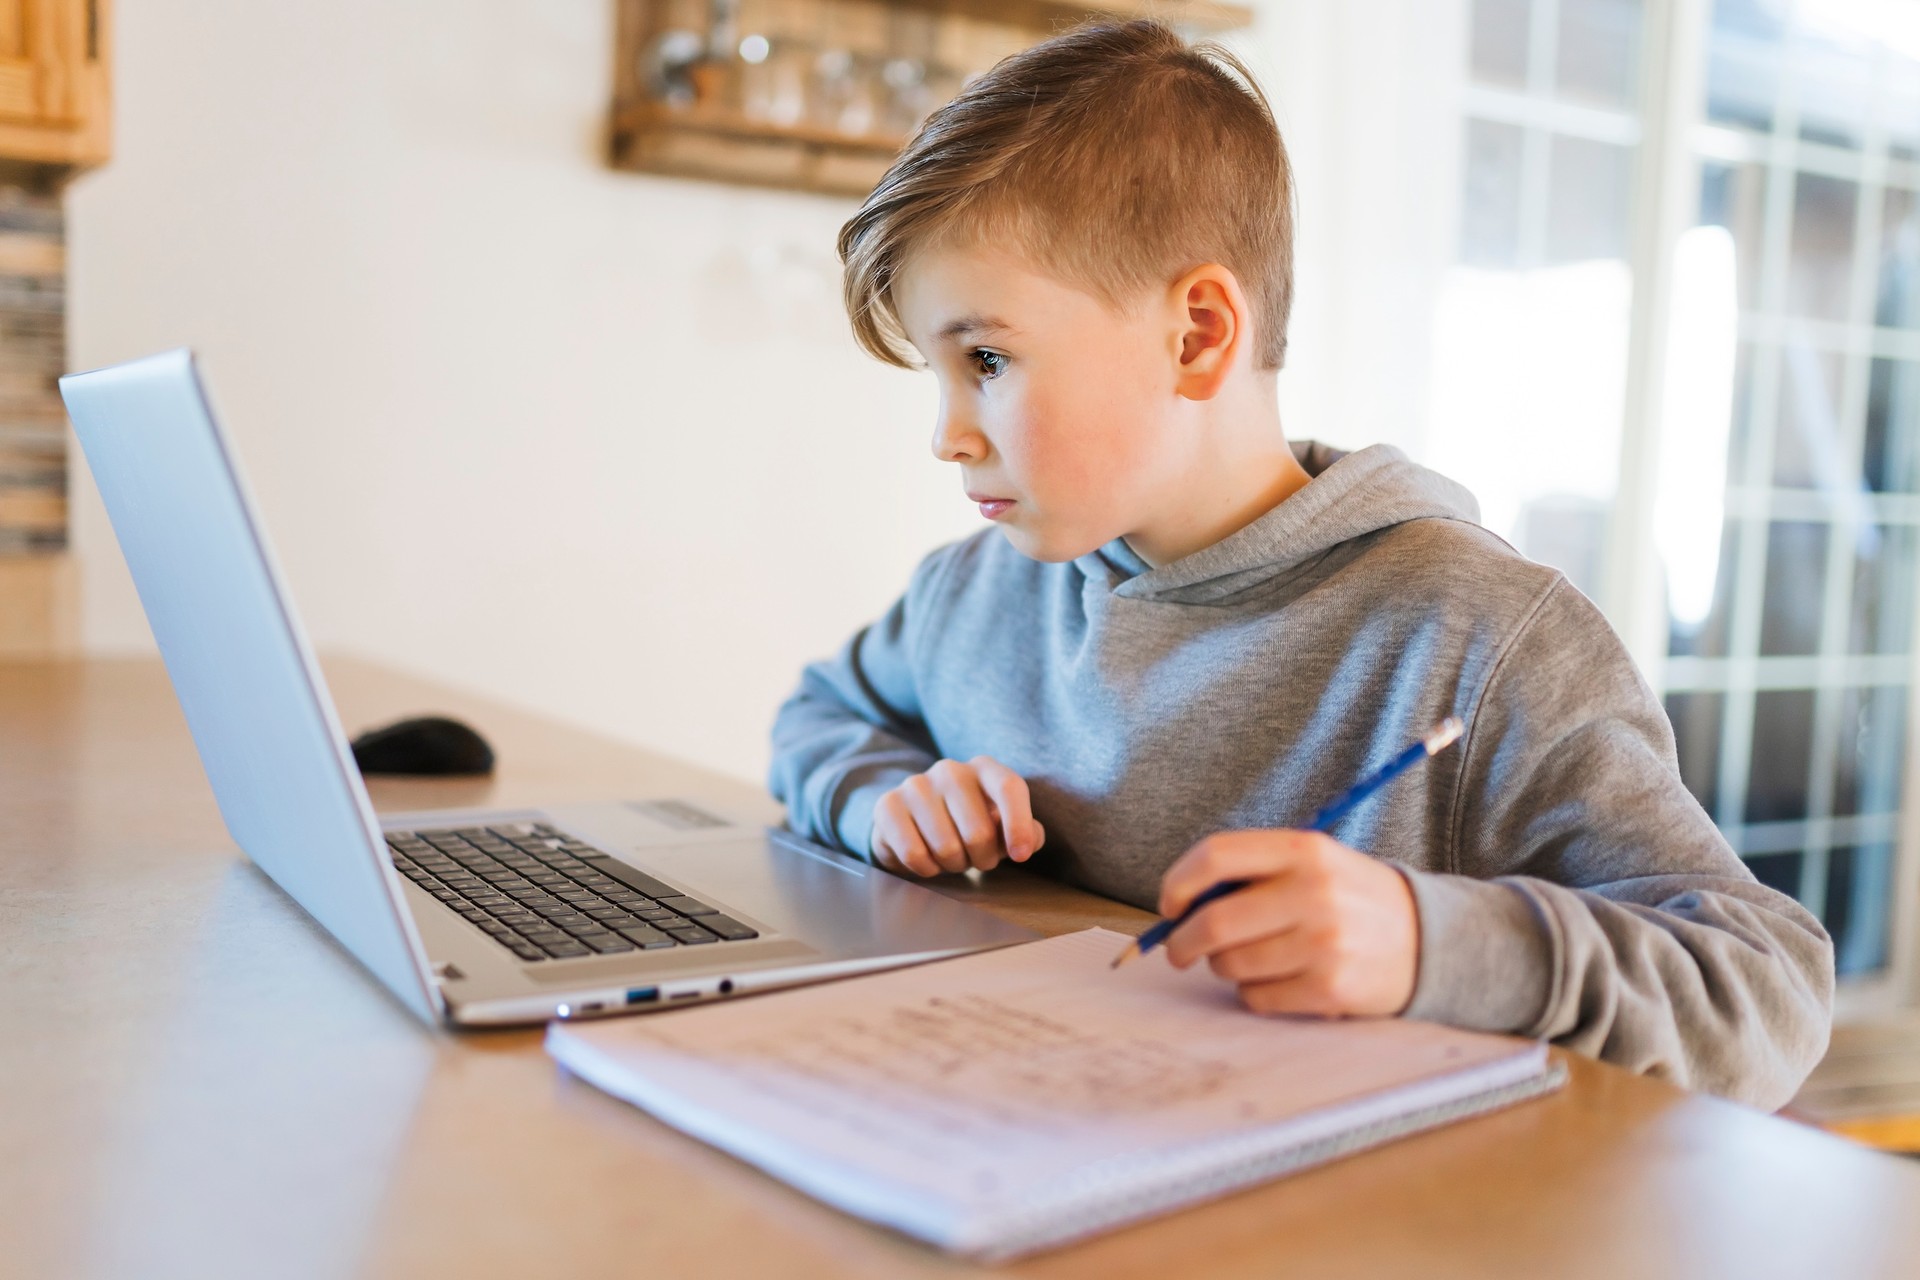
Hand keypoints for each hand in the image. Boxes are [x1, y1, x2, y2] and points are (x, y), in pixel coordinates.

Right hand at [869, 756, 1045, 876]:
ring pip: (946, 848)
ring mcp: (916, 785)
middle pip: (978, 832)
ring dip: (953, 866)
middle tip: (977, 860)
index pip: (1009, 788)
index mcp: (984, 769)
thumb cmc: (968, 824)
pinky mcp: (888, 805)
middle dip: (982, 859)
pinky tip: (928, 861)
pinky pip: (915, 854)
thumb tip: (1030, 841)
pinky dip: (927, 870)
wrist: (914, 821)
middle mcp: (950, 770)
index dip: (1019, 825)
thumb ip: (1026, 833)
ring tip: (951, 858)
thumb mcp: (1002, 826)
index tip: (1020, 856)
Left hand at [1158, 829, 1418, 1016]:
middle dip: (1181, 942)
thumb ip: (1252, 873)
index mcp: (1304, 848)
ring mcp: (1323, 943)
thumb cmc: (1349, 898)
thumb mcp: (1312, 863)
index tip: (1169, 905)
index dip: (1178, 882)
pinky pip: (1256, 998)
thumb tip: (1179, 906)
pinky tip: (1280, 980)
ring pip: (1231, 965)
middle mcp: (1314, 892)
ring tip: (1253, 958)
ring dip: (1225, 967)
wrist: (1428, 939)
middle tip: (1178, 951)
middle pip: (1213, 922)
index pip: (1215, 855)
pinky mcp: (1330, 988)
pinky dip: (1254, 994)